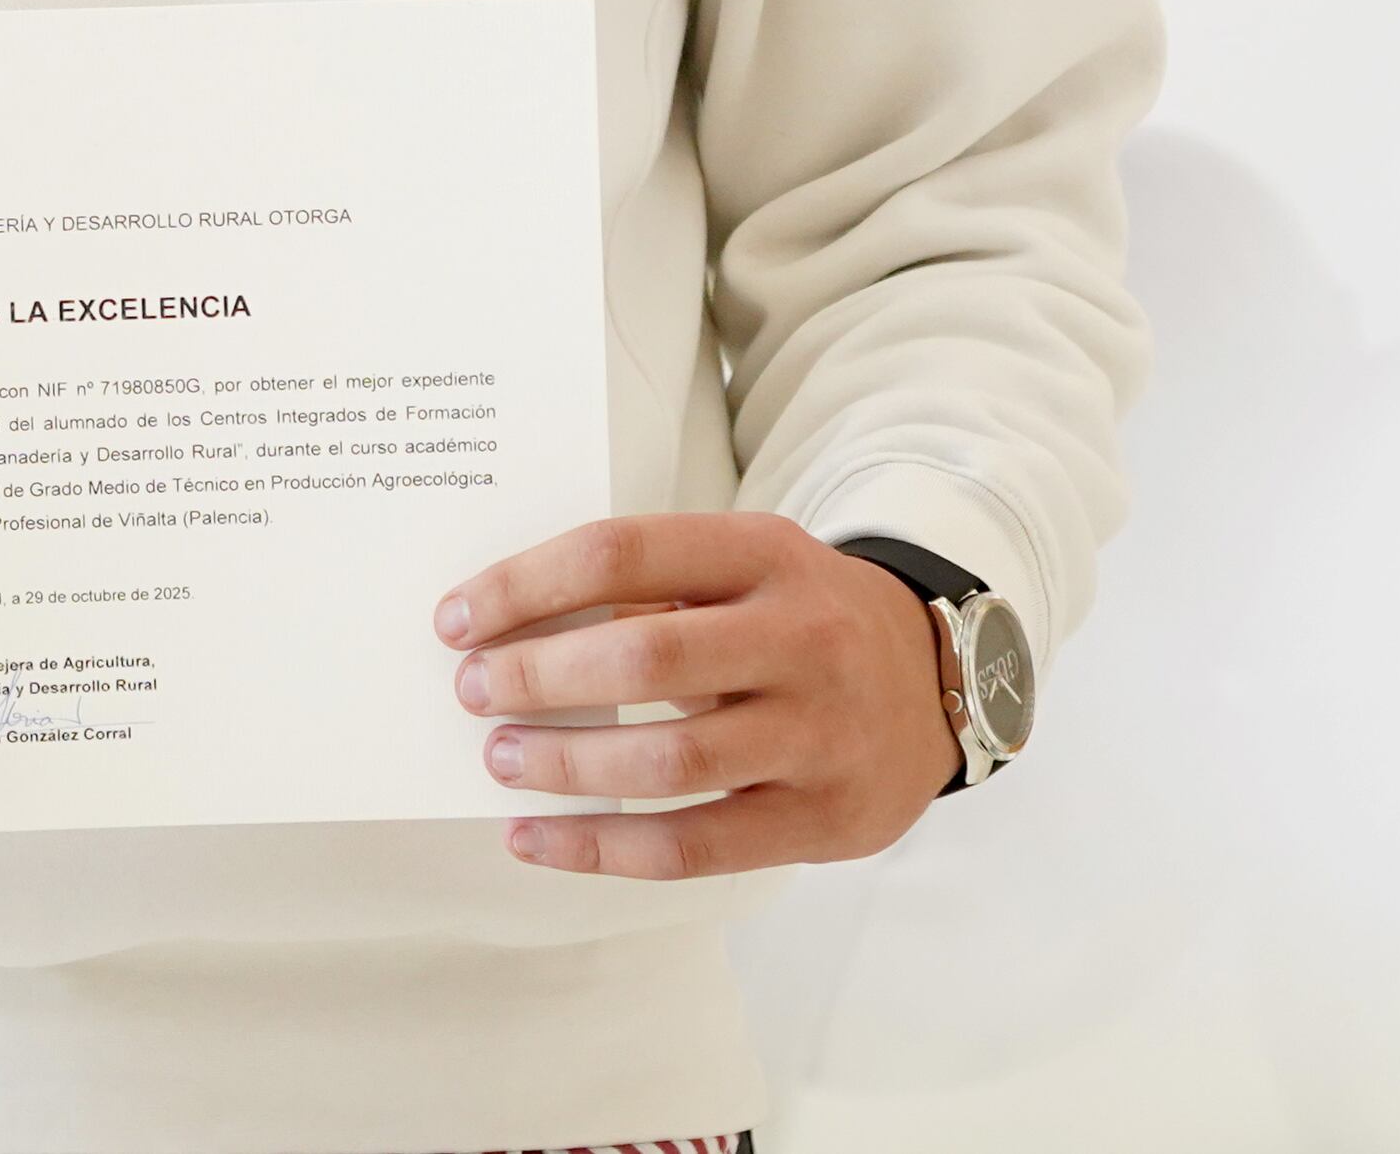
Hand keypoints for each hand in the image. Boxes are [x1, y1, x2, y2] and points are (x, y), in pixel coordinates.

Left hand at [437, 512, 958, 877]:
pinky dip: (602, 847)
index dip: (526, 585)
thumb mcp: (747, 566)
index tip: (457, 618)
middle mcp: (801, 638)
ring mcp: (819, 733)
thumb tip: (508, 626)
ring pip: (669, 760)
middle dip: (537, 677)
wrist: (941, 681)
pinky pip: (694, 846)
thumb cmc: (804, 617)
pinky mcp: (824, 818)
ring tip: (500, 760)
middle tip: (472, 691)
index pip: (622, 552)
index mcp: (765, 553)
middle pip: (644, 656)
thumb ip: (653, 584)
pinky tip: (538, 838)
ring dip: (565, 764)